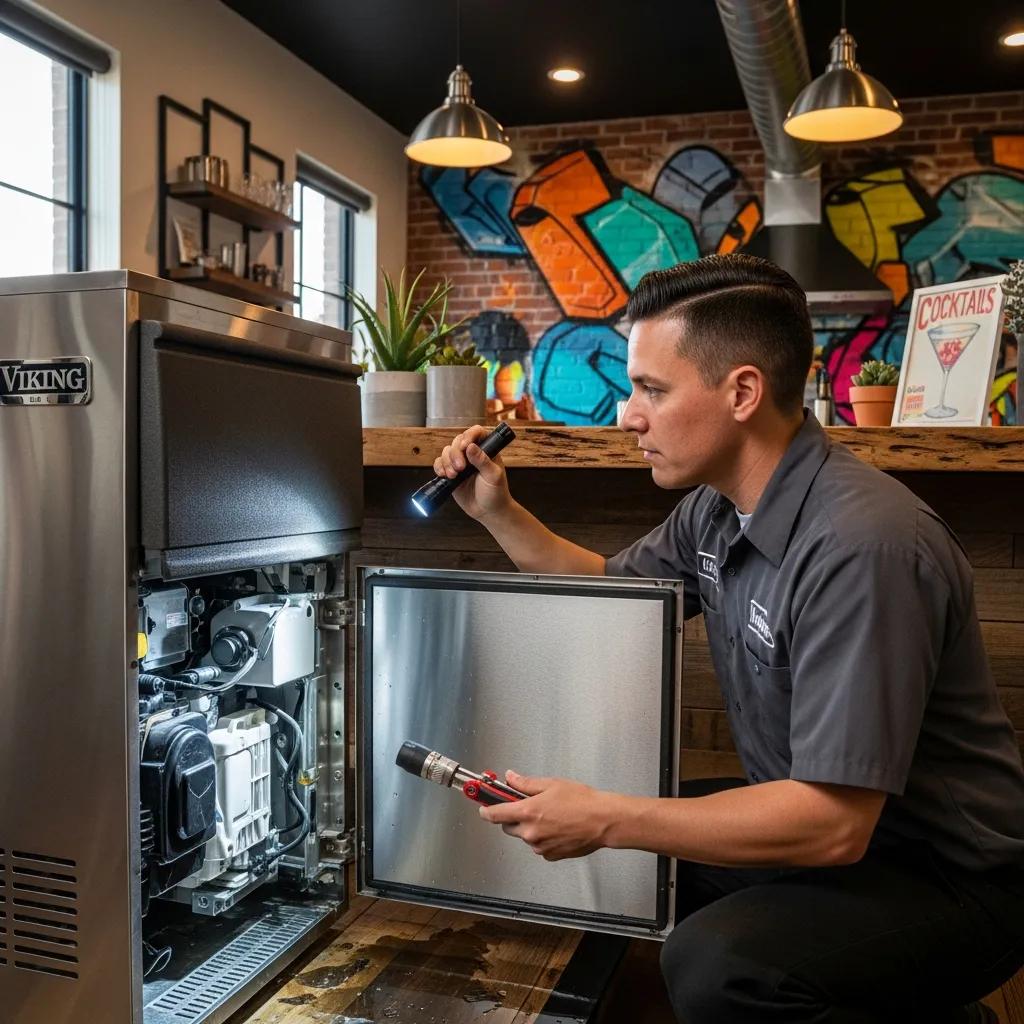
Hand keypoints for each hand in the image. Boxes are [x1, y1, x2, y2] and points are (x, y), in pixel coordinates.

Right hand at [433, 424, 511, 520]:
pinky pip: (440, 464)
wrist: (488, 511)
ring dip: (447, 462)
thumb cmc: (496, 493)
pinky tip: (445, 476)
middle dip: (455, 453)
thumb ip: (483, 461)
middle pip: (458, 441)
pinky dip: (439, 468)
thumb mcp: (493, 477)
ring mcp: (461, 463)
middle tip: (460, 468)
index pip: (477, 433)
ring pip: (447, 451)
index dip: (469, 435)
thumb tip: (471, 447)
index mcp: (486, 450)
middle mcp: (472, 454)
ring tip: (453, 475)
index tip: (465, 446)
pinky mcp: (451, 473)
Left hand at [478, 770, 621, 860]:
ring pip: (525, 836)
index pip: (495, 814)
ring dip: (530, 827)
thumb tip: (511, 778)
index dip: (486, 810)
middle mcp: (530, 832)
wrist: (602, 821)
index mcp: (527, 812)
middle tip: (528, 806)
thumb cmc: (581, 801)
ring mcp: (539, 846)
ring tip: (551, 816)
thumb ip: (526, 783)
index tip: (482, 807)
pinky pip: (538, 846)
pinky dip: (543, 838)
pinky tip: (557, 828)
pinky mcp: (550, 855)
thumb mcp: (551, 784)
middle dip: (513, 817)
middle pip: (508, 827)